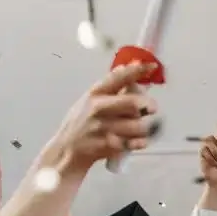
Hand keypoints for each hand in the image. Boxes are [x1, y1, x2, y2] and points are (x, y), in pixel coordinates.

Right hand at [40, 62, 159, 172]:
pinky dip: (140, 142)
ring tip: (135, 129)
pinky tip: (134, 141)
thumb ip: (113, 89)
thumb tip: (130, 71)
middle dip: (147, 105)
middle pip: (133, 103)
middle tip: (150, 108)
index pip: (118, 77)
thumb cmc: (82, 124)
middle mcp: (97, 108)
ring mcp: (102, 127)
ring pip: (139, 125)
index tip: (151, 65)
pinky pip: (136, 143)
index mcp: (94, 94)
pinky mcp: (108, 145)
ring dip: (143, 128)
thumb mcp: (91, 101)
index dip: (136, 70)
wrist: (65, 150)